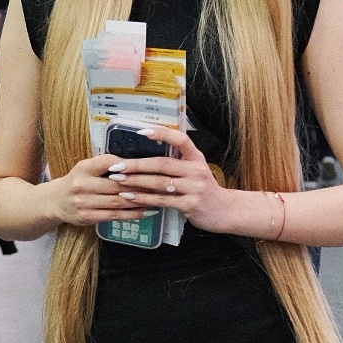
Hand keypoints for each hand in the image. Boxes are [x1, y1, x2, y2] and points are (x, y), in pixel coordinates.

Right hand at [48, 150, 155, 225]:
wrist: (55, 202)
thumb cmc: (77, 182)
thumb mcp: (86, 167)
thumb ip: (105, 164)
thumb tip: (135, 163)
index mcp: (83, 168)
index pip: (108, 162)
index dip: (128, 164)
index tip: (148, 164)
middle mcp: (82, 185)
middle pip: (117, 185)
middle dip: (141, 184)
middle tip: (161, 183)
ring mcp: (85, 203)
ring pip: (118, 202)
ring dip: (140, 201)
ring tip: (158, 198)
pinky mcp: (88, 217)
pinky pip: (114, 215)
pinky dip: (132, 214)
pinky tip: (145, 211)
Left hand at [100, 126, 233, 232]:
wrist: (225, 211)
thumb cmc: (205, 190)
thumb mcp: (196, 170)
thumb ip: (178, 163)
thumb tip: (147, 158)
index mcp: (196, 157)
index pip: (180, 139)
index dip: (161, 133)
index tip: (141, 131)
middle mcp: (196, 170)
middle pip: (162, 163)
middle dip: (136, 164)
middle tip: (117, 165)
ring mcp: (194, 187)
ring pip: (159, 182)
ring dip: (136, 181)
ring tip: (118, 180)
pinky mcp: (190, 204)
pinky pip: (162, 200)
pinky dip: (144, 198)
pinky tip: (130, 197)